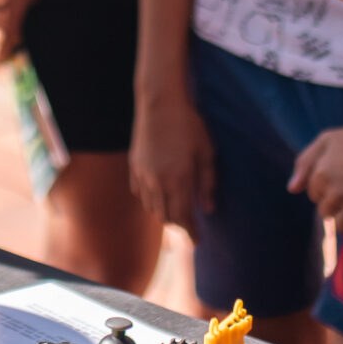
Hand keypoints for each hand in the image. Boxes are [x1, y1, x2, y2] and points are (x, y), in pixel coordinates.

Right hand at [130, 84, 213, 230]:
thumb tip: (208, 209)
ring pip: (151, 207)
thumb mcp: (206, 152)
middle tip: (189, 226)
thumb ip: (207, 183)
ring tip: (175, 212)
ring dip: (164, 213)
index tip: (198, 241)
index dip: (191, 232)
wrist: (160, 101)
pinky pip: (140, 193)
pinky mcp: (134, 165)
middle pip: (166, 216)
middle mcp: (158, 180)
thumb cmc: (188, 124)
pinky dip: (150, 201)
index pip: (184, 217)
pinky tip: (158, 197)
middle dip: (178, 225)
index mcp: (178, 178)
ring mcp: (143, 173)